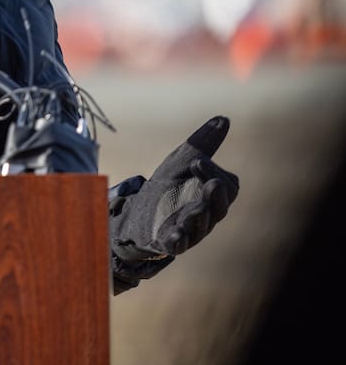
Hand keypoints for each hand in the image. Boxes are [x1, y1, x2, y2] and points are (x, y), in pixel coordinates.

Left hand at [111, 115, 239, 261]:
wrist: (138, 211)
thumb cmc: (168, 186)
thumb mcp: (182, 161)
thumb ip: (203, 143)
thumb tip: (224, 118)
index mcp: (213, 195)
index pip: (226, 186)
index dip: (212, 172)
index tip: (196, 161)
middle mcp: (207, 215)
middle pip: (219, 209)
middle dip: (214, 196)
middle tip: (210, 184)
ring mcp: (190, 231)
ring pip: (201, 228)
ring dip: (198, 218)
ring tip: (193, 210)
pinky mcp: (170, 242)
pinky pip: (179, 245)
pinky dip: (179, 241)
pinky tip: (176, 235)